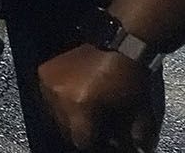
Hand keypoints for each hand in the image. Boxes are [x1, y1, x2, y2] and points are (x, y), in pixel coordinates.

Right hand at [39, 44, 161, 150]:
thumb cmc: (132, 77)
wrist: (123, 42)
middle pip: (65, 129)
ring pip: (54, 113)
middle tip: (97, 127)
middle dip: (82, 131)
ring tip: (87, 111)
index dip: (94, 144)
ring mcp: (49, 83)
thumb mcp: (139, 112)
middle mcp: (59, 96)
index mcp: (80, 106)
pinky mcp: (44, 71)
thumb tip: (135, 150)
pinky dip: (61, 101)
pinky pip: (48, 97)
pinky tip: (76, 96)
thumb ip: (133, 137)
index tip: (105, 141)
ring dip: (69, 116)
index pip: (80, 141)